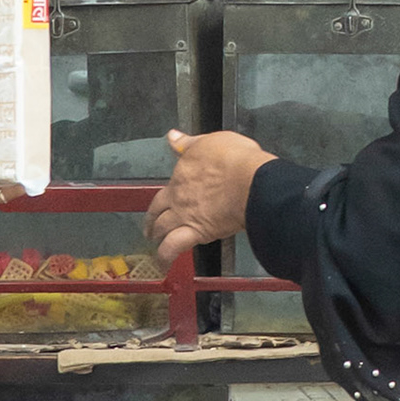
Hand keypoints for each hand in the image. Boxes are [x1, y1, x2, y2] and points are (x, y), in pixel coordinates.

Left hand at [144, 129, 274, 265]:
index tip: (164, 199)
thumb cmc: (236, 158)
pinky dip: (165, 256)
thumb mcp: (210, 142)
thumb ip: (188, 143)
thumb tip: (173, 137)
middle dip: (152, 218)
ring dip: (156, 236)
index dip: (164, 195)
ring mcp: (185, 214)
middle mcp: (179, 195)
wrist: (250, 180)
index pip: (169, 185)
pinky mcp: (196, 231)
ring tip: (155, 244)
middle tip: (149, 226)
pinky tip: (162, 263)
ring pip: (162, 228)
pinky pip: (173, 247)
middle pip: (158, 209)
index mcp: (183, 173)